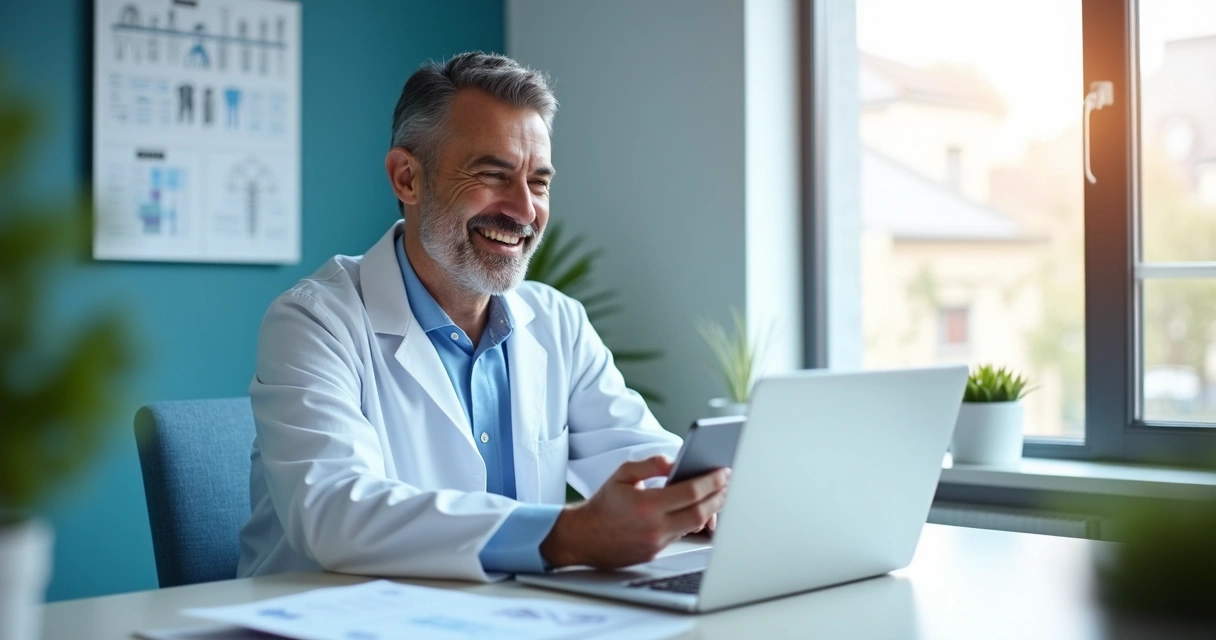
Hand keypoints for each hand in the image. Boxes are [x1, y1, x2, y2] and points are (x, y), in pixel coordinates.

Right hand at [539, 456, 728, 569]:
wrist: (584, 536)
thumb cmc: (604, 504)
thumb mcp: (622, 474)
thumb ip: (650, 464)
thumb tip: (675, 462)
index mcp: (647, 505)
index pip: (691, 492)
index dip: (711, 481)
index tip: (723, 472)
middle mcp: (655, 527)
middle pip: (701, 512)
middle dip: (719, 496)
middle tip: (727, 483)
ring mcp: (657, 542)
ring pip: (695, 526)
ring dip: (711, 510)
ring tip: (718, 494)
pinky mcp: (657, 551)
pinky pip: (682, 535)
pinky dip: (693, 521)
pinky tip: (699, 509)